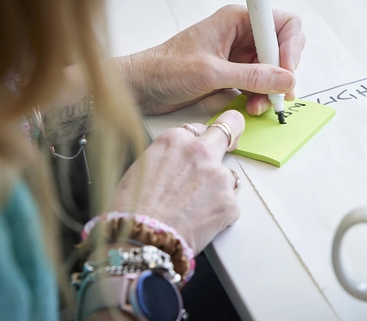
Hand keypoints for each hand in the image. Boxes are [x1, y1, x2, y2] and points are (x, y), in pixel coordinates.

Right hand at [111, 110, 243, 253]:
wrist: (141, 240)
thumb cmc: (132, 209)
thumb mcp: (142, 167)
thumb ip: (168, 156)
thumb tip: (179, 161)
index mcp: (175, 140)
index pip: (199, 128)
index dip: (200, 140)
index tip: (203, 147)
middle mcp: (200, 152)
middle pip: (230, 127)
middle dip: (234, 134)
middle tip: (233, 144)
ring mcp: (218, 176)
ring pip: (228, 175)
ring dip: (217, 187)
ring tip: (194, 209)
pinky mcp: (229, 203)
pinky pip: (229, 204)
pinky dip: (218, 214)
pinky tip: (198, 224)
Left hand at [118, 4, 305, 115]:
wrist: (142, 87)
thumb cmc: (165, 69)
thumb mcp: (211, 73)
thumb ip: (251, 76)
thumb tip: (286, 80)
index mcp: (236, 20)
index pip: (282, 24)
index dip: (290, 47)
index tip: (287, 73)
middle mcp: (241, 34)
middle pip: (282, 47)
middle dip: (284, 71)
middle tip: (280, 93)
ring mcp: (238, 55)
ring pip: (272, 68)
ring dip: (272, 88)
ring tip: (261, 106)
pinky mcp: (233, 73)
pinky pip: (258, 82)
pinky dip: (260, 95)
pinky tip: (253, 106)